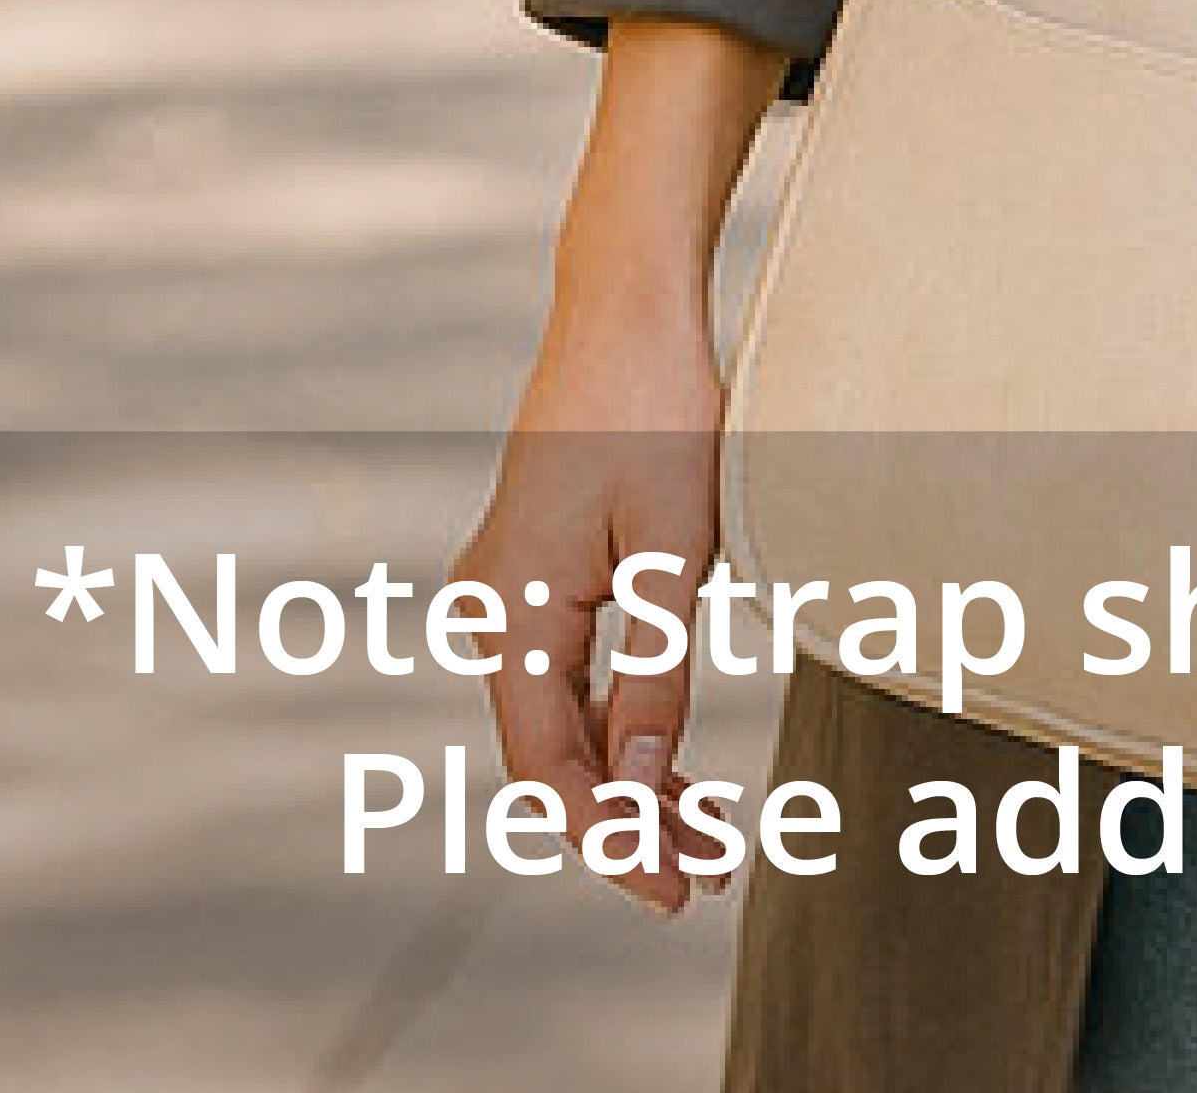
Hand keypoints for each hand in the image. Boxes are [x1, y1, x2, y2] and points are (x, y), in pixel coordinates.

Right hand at [452, 300, 731, 913]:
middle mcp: (489, 608)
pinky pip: (566, 672)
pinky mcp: (534, 570)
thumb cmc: (660, 412)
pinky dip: (614, 720)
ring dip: (624, 775)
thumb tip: (641, 786)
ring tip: (703, 835)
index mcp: (511, 609)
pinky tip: (663, 765)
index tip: (672, 886)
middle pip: (551, 750)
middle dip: (626, 818)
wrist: (626, 309)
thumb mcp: (677, 548)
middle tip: (706, 874)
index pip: (547, 765)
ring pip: (560, 716)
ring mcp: (505, 589)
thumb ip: (656, 671)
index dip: (609, 836)